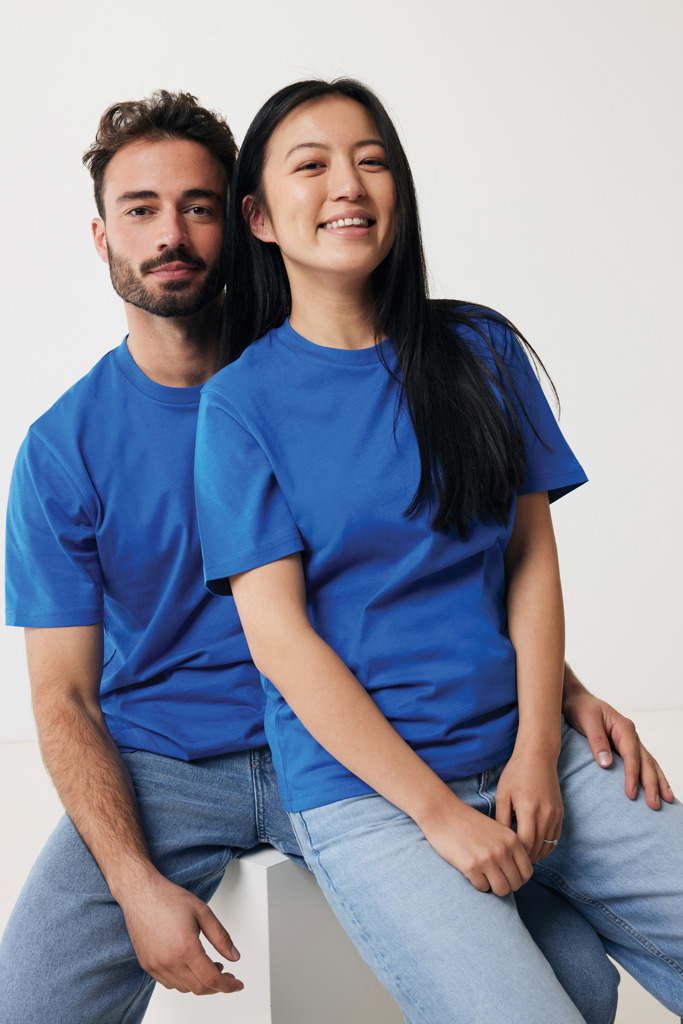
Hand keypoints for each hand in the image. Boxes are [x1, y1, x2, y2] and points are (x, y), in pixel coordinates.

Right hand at [120, 874, 242, 994]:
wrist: (141, 893)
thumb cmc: (168, 898)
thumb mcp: (203, 912)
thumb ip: (221, 937)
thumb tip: (234, 956)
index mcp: (185, 948)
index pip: (211, 979)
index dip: (228, 985)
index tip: (237, 985)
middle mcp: (169, 961)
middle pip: (199, 988)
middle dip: (217, 986)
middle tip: (227, 975)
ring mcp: (155, 965)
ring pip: (184, 988)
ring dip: (200, 983)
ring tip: (210, 967)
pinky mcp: (146, 965)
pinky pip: (169, 983)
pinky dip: (184, 981)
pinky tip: (190, 968)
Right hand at [420, 795, 532, 896]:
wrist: (443, 813)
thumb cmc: (467, 822)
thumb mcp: (496, 830)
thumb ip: (509, 848)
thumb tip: (517, 873)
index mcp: (512, 840)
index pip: (527, 872)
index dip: (519, 879)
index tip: (508, 877)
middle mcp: (503, 850)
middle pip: (515, 884)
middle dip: (505, 885)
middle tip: (493, 878)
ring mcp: (487, 859)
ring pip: (501, 890)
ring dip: (493, 887)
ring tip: (483, 877)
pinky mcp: (471, 867)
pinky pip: (482, 888)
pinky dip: (478, 884)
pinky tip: (471, 872)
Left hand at [495, 750, 562, 863]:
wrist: (538, 757)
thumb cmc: (516, 773)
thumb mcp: (503, 795)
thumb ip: (501, 819)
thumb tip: (500, 841)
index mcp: (529, 809)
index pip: (525, 844)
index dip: (515, 854)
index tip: (505, 856)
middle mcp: (545, 814)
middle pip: (536, 848)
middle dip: (524, 858)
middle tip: (511, 862)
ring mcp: (555, 815)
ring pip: (548, 846)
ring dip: (536, 854)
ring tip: (521, 858)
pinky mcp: (560, 814)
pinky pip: (555, 838)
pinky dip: (546, 847)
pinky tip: (534, 849)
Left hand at [562, 686, 673, 809]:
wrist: (577, 699)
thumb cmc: (581, 708)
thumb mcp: (586, 720)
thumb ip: (597, 741)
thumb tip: (607, 764)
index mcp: (624, 727)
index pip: (632, 756)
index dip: (632, 776)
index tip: (630, 794)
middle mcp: (631, 735)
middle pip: (646, 762)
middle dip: (652, 785)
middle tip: (654, 805)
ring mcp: (630, 741)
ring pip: (649, 763)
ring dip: (658, 782)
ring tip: (667, 800)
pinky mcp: (625, 746)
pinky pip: (642, 762)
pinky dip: (652, 775)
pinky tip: (658, 788)